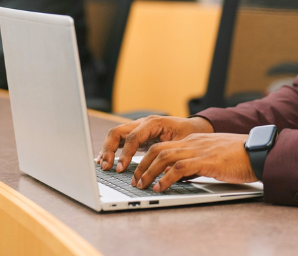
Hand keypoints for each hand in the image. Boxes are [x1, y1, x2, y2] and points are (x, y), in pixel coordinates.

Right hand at [97, 115, 213, 172]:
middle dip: (108, 149)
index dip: (125, 154)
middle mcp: (143, 123)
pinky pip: (120, 140)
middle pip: (118, 132)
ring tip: (103, 165)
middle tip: (106, 166)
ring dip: (107, 149)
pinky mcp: (137, 136)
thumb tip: (161, 174)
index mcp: (153, 123)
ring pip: (115, 135)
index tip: (120, 168)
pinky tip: (106, 160)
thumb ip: (171, 156)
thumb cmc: (188, 134)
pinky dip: (111, 149)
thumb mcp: (183, 144)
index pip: (133, 137)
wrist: (193, 127)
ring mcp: (138, 128)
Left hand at [132, 133, 255, 191]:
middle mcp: (193, 142)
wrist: (257, 151)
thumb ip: (197, 162)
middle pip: (158, 149)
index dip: (148, 159)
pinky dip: (166, 178)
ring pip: (164, 157)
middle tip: (135, 179)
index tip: (140, 172)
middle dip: (142, 165)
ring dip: (149, 172)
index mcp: (194, 140)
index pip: (164, 146)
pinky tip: (160, 187)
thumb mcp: (213, 156)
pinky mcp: (205, 160)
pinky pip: (179, 168)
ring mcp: (199, 150)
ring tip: (142, 185)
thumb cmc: (239, 156)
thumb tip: (182, 175)